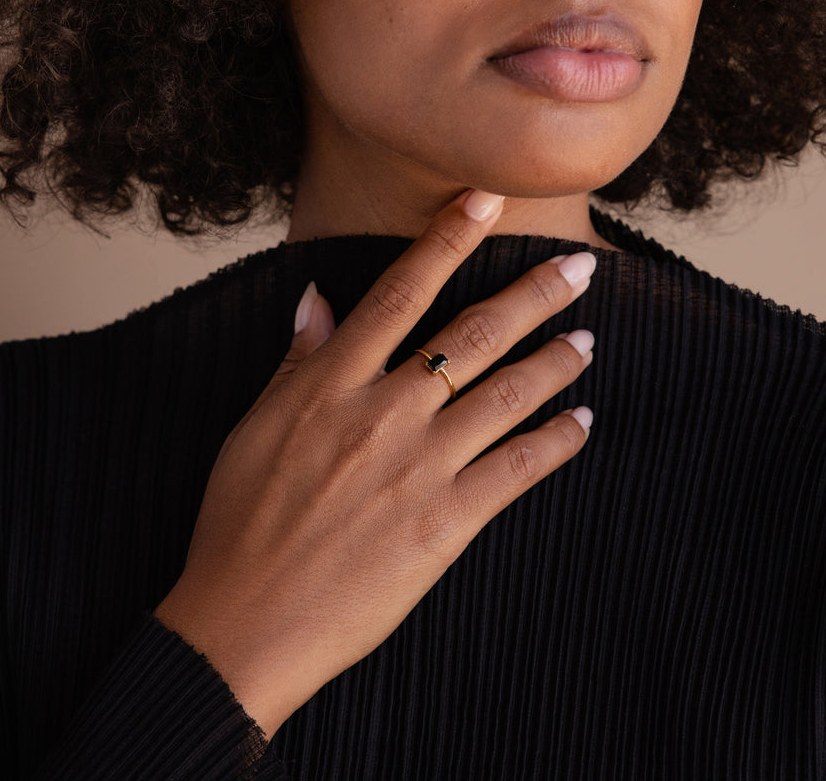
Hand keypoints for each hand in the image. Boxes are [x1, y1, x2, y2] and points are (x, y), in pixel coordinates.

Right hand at [154, 190, 595, 738]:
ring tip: (586, 341)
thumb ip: (296, 359)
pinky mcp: (444, 524)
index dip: (448, 239)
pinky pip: (516, 470)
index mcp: (331, 384)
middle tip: (580, 268)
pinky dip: (557, 442)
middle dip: (533, 294)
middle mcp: (383, 413)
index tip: (486, 199)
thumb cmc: (239, 524)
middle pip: (473, 336)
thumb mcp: (254, 427)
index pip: (401, 292)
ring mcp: (419, 468)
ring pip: (507, 395)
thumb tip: (317, 297)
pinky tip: (582, 423)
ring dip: (556, 363)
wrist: (244, 624)